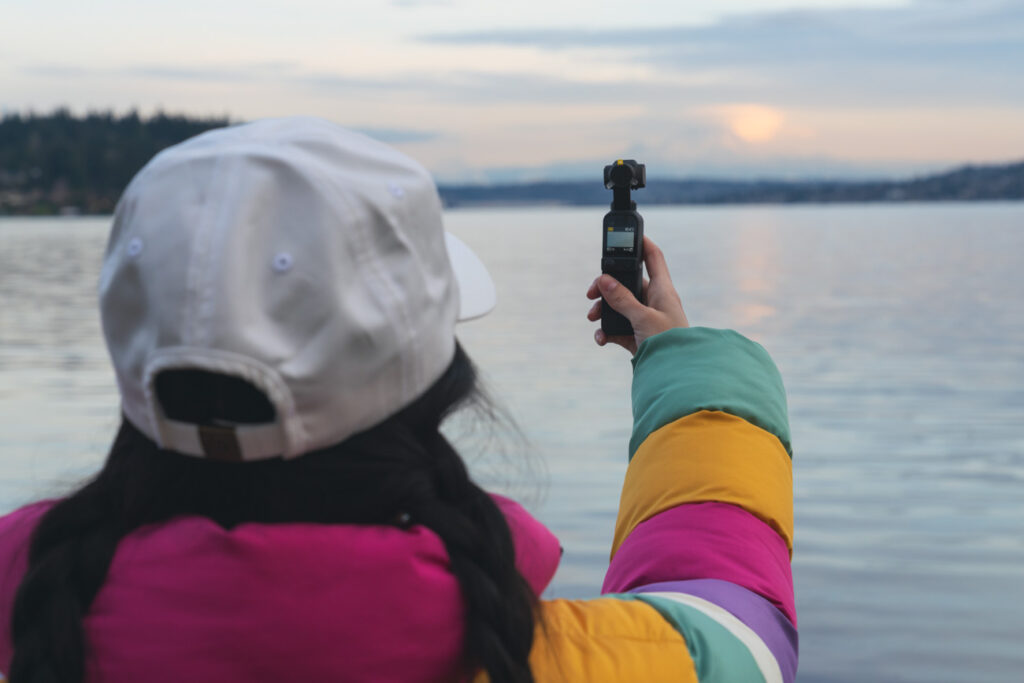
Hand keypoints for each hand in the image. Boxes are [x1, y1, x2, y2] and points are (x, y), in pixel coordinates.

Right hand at [586, 236, 688, 353]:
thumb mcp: (643, 317)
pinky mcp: (638, 336)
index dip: (642, 243)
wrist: (676, 375)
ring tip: (593, 319)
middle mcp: (654, 301)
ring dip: (603, 311)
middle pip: (626, 283)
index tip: (628, 235)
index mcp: (662, 290)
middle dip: (607, 288)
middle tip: (592, 293)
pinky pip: (618, 328)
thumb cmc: (669, 343)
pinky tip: (602, 339)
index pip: (653, 257)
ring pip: (619, 306)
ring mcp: (646, 319)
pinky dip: (607, 332)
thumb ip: (622, 299)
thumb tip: (604, 280)